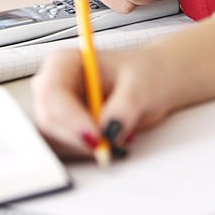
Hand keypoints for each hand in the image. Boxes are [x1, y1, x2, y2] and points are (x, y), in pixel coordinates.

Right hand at [32, 15, 214, 159]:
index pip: (50, 93)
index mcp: (66, 61)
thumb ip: (124, 108)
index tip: (97, 138)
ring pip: (56, 138)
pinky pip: (70, 148)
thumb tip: (109, 134)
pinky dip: (90, 152)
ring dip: (85, 147)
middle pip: (47, 119)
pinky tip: (115, 145)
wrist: (167, 78)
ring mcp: (63, 107)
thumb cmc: (155, 72)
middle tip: (112, 150)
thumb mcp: (144, 87)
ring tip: (123, 138)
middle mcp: (58, 83)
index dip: (68, 118)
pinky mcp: (73, 128)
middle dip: (76, 137)